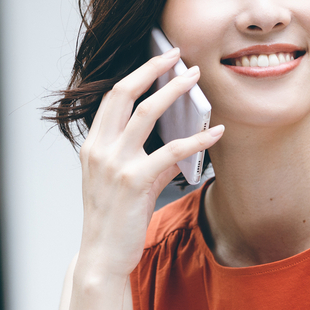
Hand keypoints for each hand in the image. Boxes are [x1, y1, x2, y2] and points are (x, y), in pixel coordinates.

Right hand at [76, 48, 223, 279]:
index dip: (137, 75)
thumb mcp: (119, 182)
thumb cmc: (113, 219)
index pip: (113, 98)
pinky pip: (172, 151)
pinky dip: (198, 139)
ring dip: (175, 91)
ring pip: (147, 113)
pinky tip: (216, 133)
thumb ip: (142, 159)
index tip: (160, 60)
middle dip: (153, 69)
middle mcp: (100, 149)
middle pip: (125, 93)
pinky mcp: (135, 181)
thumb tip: (176, 146)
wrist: (102, 254)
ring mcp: (116, 163)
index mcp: (93, 146)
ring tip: (196, 79)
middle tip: (178, 56)